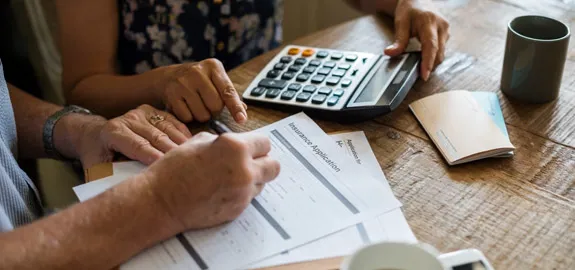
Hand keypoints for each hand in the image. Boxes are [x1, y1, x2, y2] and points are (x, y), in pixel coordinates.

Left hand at [77, 104, 191, 167]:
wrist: (96, 137)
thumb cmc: (100, 158)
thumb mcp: (99, 169)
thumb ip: (114, 176)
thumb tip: (133, 190)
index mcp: (113, 132)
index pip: (138, 146)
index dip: (155, 157)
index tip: (170, 169)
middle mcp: (128, 119)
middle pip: (156, 137)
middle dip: (173, 152)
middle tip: (190, 166)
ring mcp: (142, 113)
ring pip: (167, 128)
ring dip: (182, 143)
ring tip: (197, 156)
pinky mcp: (153, 111)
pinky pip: (172, 121)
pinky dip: (184, 132)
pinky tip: (194, 144)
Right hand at [142, 131, 279, 230]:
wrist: (160, 201)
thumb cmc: (173, 169)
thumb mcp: (198, 142)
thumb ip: (225, 142)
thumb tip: (238, 144)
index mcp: (235, 147)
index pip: (265, 142)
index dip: (256, 144)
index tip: (251, 146)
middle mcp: (244, 169)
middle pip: (273, 165)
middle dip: (263, 162)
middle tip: (249, 162)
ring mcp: (243, 192)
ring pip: (263, 182)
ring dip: (253, 178)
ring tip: (230, 177)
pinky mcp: (238, 209)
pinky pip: (250, 197)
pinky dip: (241, 192)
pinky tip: (222, 189)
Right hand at [154, 58, 247, 123]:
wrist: (168, 77)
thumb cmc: (198, 81)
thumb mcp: (215, 80)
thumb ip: (229, 94)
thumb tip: (243, 109)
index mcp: (213, 66)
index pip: (228, 91)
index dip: (235, 107)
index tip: (241, 119)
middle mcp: (197, 72)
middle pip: (216, 105)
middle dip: (214, 110)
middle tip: (207, 102)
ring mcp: (183, 83)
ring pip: (202, 114)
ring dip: (202, 115)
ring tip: (196, 104)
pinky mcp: (171, 95)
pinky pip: (187, 117)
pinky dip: (189, 117)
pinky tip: (185, 106)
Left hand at [384, 0, 449, 80]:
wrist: (418, 0)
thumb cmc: (409, 9)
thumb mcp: (401, 23)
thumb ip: (398, 40)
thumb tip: (389, 53)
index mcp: (429, 22)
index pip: (431, 46)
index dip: (428, 62)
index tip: (424, 75)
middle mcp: (442, 27)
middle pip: (438, 53)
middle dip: (430, 65)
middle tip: (419, 75)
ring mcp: (446, 30)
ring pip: (441, 53)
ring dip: (432, 62)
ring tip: (420, 67)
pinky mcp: (446, 34)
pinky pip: (441, 50)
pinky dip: (433, 56)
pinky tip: (424, 58)